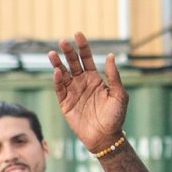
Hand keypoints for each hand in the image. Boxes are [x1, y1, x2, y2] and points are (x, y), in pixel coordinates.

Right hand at [50, 33, 127, 151]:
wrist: (106, 137)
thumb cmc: (115, 117)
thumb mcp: (119, 95)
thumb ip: (113, 76)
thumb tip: (110, 55)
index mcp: (94, 78)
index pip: (86, 58)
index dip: (82, 46)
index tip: (78, 34)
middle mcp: (82, 82)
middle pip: (72, 63)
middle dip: (68, 52)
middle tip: (63, 41)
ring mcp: (72, 92)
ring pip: (62, 74)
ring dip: (57, 63)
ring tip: (52, 53)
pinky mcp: (65, 103)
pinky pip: (59, 89)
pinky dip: (57, 80)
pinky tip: (57, 71)